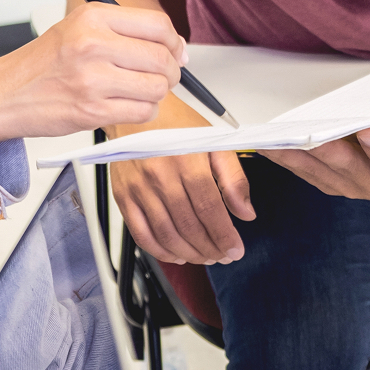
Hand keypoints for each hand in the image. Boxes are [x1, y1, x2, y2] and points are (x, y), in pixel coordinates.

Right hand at [0, 3, 185, 144]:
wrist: (5, 93)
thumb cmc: (44, 64)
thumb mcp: (79, 29)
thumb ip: (123, 32)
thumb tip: (175, 48)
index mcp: (93, 18)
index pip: (158, 25)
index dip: (175, 43)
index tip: (176, 54)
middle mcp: (93, 44)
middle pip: (161, 58)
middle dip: (170, 73)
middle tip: (162, 78)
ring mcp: (93, 79)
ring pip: (156, 88)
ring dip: (156, 94)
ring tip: (139, 92)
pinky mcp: (92, 110)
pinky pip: (142, 112)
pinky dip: (143, 112)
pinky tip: (128, 106)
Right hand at [111, 92, 255, 263]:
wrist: (140, 112)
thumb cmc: (177, 124)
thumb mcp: (214, 143)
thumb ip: (233, 179)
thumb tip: (246, 212)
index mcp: (187, 162)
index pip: (210, 210)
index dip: (224, 236)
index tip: (235, 250)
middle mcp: (161, 177)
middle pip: (189, 226)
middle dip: (210, 248)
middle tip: (222, 256)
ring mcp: (140, 189)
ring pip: (166, 234)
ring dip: (189, 253)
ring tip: (204, 256)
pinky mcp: (124, 196)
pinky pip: (141, 233)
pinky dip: (159, 250)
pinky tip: (176, 254)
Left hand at [260, 126, 369, 200]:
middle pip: (355, 174)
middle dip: (331, 156)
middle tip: (313, 138)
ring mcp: (358, 184)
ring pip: (326, 174)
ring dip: (301, 159)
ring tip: (279, 142)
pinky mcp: (336, 176)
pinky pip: (310, 171)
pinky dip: (290, 159)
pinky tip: (268, 146)